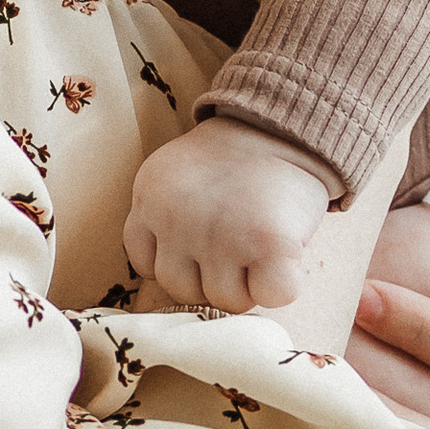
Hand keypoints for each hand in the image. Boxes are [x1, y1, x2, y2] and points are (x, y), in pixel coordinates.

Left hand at [125, 116, 331, 310]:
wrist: (281, 128)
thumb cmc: (231, 163)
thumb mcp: (173, 180)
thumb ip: (161, 220)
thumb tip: (178, 280)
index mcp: (149, 200)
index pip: (146, 266)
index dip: (178, 261)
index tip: (200, 243)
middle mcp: (178, 221)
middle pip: (183, 291)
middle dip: (210, 277)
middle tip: (235, 245)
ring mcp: (222, 236)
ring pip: (227, 300)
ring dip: (247, 283)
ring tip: (258, 244)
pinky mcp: (269, 246)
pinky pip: (271, 297)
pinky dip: (281, 286)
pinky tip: (283, 257)